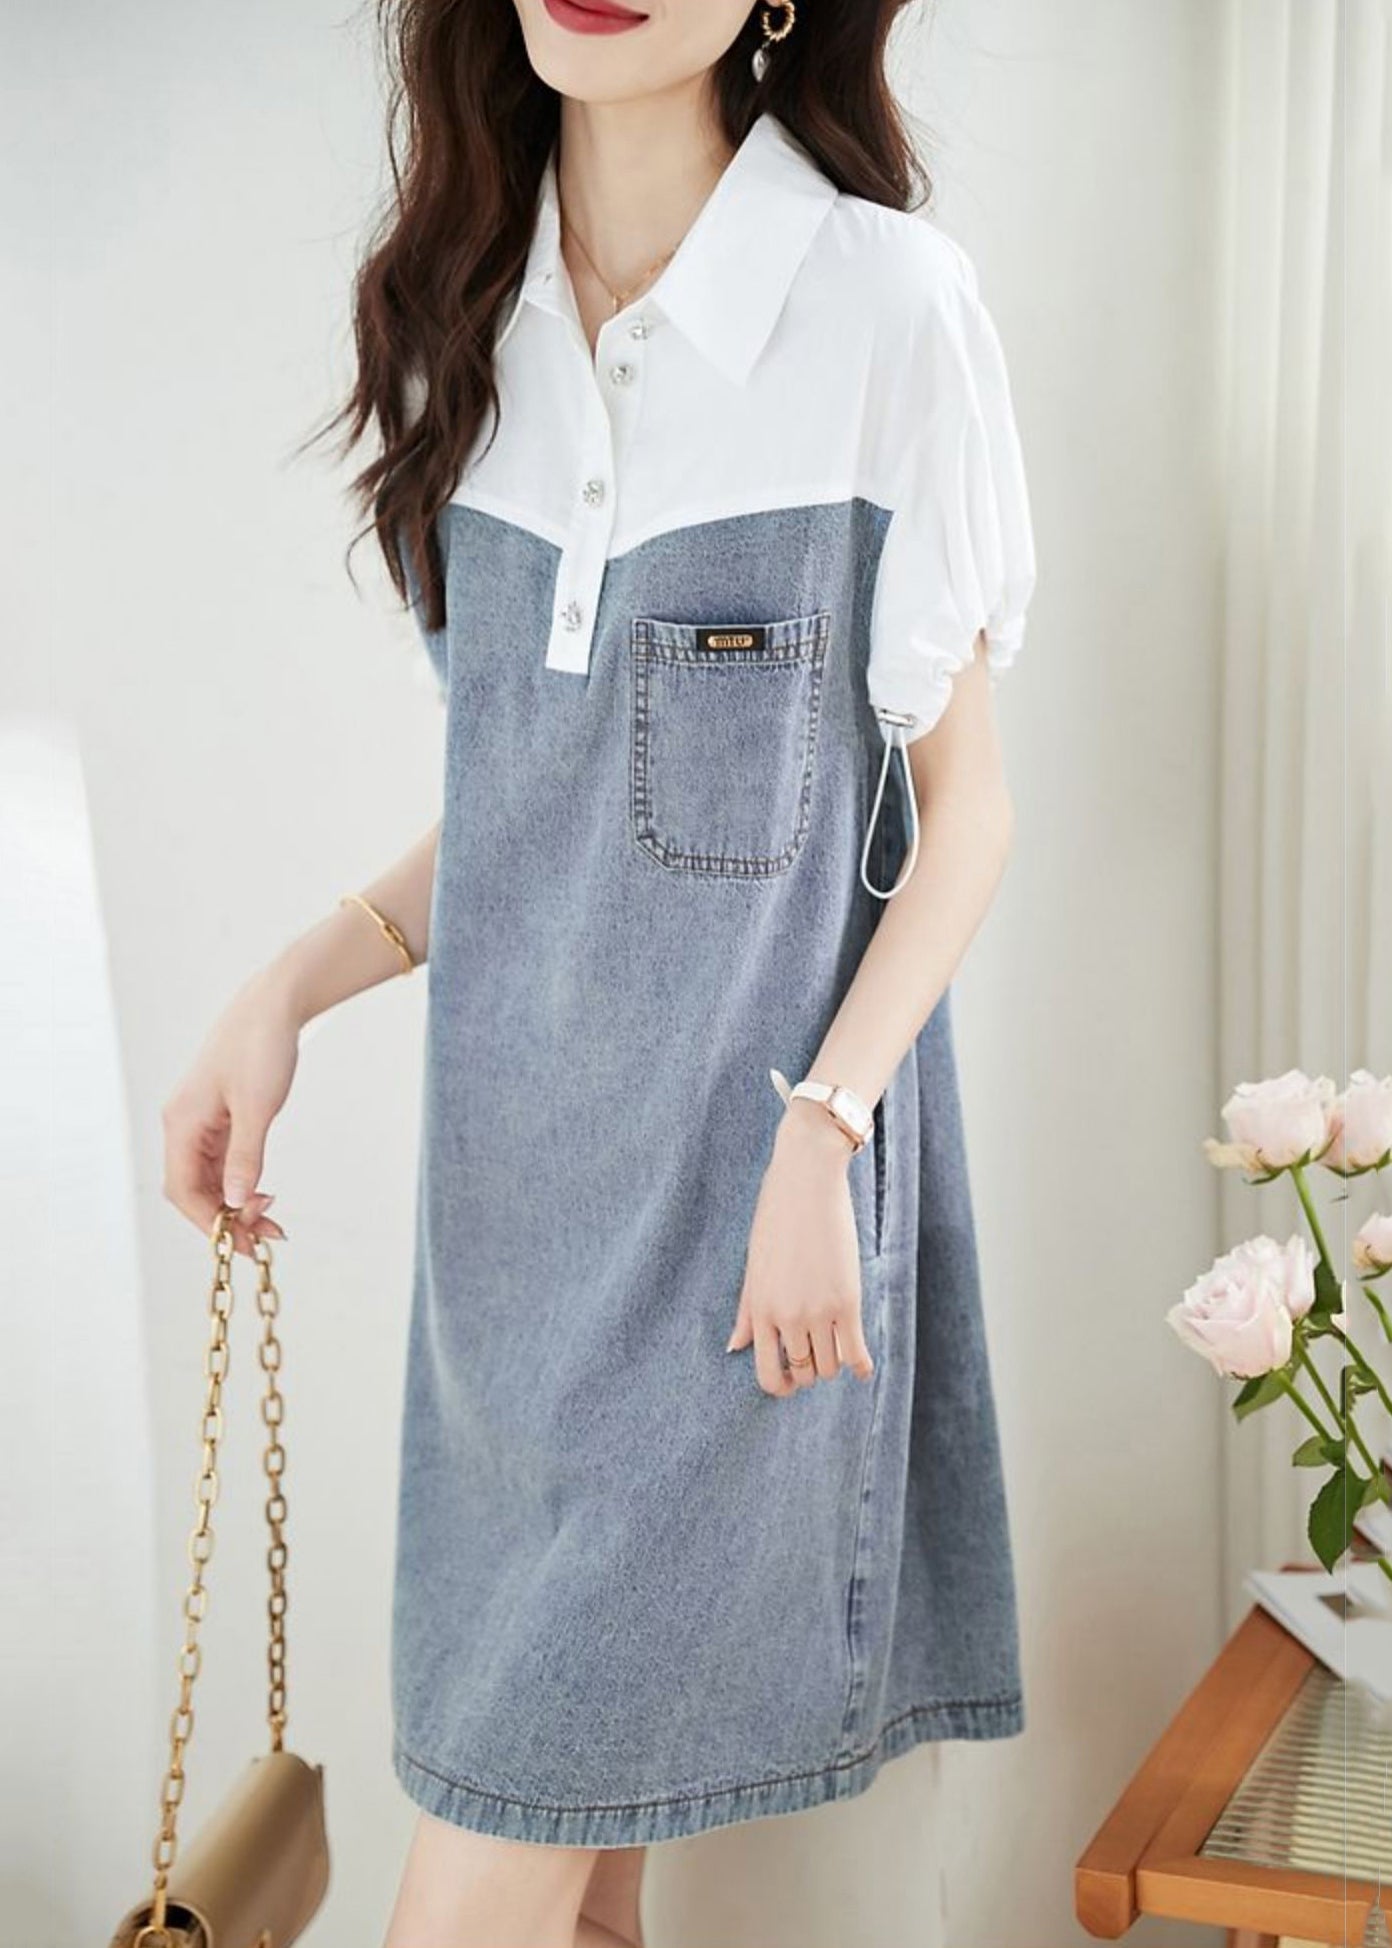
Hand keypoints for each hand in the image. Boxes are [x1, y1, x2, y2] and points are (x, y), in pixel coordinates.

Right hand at [161, 966, 299, 1257]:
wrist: (273, 1007)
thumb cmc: (261, 1047)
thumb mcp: (258, 1108)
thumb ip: (246, 1157)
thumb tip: (236, 1202)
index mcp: (182, 1123)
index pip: (183, 1190)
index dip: (209, 1223)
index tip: (240, 1245)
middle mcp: (183, 1126)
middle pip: (194, 1190)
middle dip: (226, 1218)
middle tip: (264, 1240)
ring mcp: (199, 1123)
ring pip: (210, 1180)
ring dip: (237, 1204)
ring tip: (272, 1223)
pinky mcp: (218, 1119)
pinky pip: (222, 1163)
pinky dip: (242, 1182)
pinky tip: (264, 1194)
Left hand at [727, 1100, 875, 1395]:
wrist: (807, 1181)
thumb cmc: (775, 1217)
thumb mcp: (754, 1266)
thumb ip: (747, 1310)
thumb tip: (734, 1346)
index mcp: (760, 1310)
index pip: (767, 1372)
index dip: (780, 1386)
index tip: (789, 1383)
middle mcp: (787, 1317)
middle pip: (803, 1371)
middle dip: (807, 1371)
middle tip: (814, 1356)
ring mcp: (818, 1312)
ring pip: (830, 1366)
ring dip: (832, 1363)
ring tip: (834, 1346)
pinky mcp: (848, 1301)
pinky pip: (856, 1352)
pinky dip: (860, 1366)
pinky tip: (862, 1368)